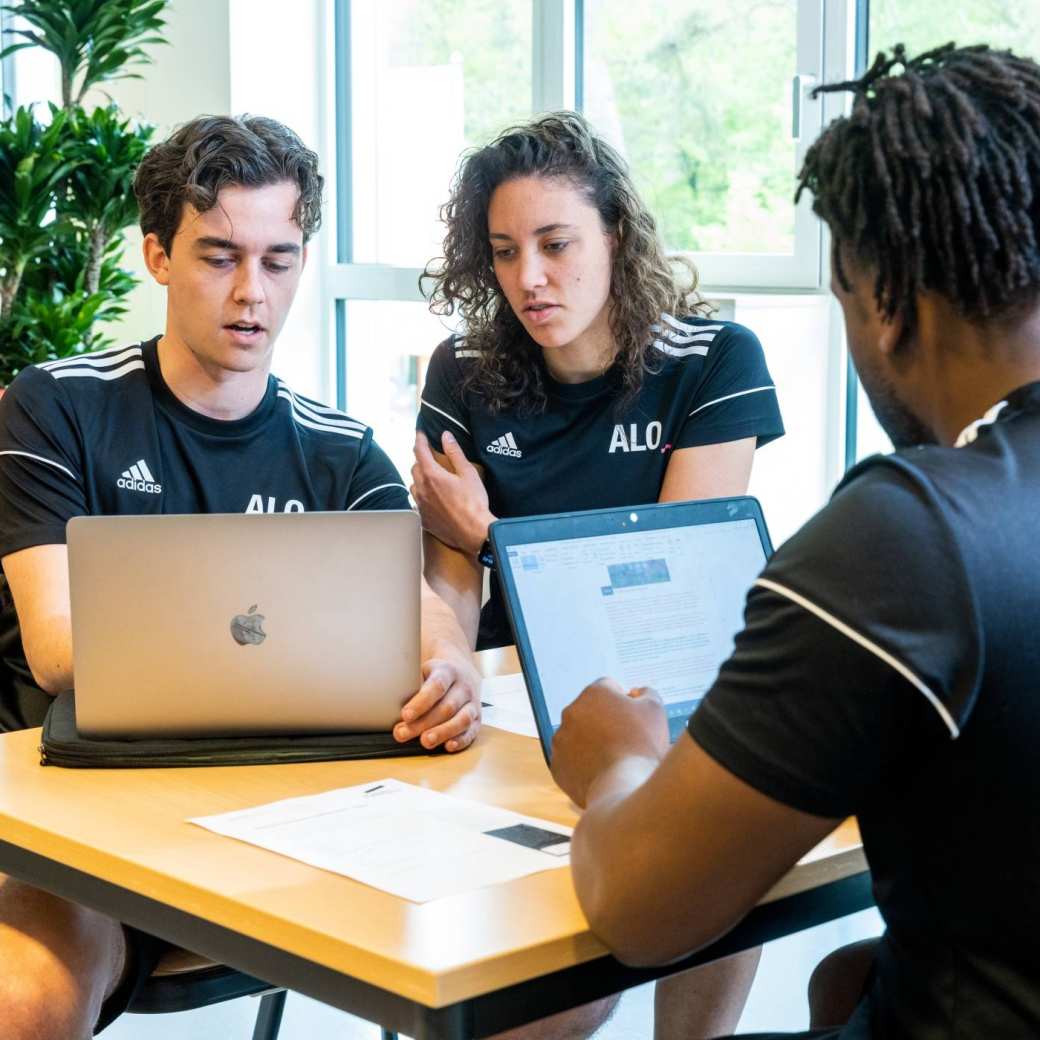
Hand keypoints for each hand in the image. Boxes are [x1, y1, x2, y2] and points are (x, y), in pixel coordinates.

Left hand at [394, 646, 481, 752]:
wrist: (461, 668)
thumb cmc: (436, 673)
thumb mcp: (423, 670)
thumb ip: (412, 685)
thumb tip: (390, 706)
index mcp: (448, 671)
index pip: (436, 686)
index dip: (421, 702)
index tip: (405, 715)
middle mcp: (464, 686)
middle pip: (446, 707)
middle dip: (424, 723)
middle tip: (403, 734)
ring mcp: (473, 702)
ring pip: (462, 719)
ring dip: (443, 733)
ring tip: (425, 742)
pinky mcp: (478, 717)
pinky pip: (472, 731)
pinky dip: (461, 740)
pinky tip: (448, 746)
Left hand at [411, 431, 494, 555]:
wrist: (473, 532)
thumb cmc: (473, 503)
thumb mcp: (468, 473)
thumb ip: (455, 453)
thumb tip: (446, 437)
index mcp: (432, 475)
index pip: (420, 451)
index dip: (419, 439)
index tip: (420, 433)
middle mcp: (421, 489)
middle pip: (414, 467)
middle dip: (421, 459)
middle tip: (430, 456)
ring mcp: (420, 505)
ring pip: (414, 485)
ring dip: (420, 478)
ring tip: (431, 478)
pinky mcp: (423, 518)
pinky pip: (417, 502)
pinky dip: (422, 496)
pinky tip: (432, 498)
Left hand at [551, 679, 669, 807]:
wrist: (624, 786)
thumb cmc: (641, 745)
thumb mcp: (655, 709)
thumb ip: (646, 693)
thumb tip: (637, 693)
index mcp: (593, 693)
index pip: (609, 688)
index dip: (624, 702)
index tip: (634, 719)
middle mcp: (571, 712)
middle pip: (591, 711)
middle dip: (605, 720)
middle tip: (625, 739)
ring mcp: (561, 739)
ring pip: (578, 735)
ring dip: (592, 741)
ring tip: (614, 758)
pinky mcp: (557, 764)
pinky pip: (571, 760)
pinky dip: (583, 764)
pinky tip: (602, 771)